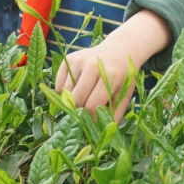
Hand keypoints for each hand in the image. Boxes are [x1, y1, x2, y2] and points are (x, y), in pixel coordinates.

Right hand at [54, 10, 172, 114]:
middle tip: (85, 112)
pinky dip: (64, 92)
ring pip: (65, 93)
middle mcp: (93, 65)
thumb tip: (97, 132)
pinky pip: (59, 85)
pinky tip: (77, 88)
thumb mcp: (124, 95)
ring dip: (72, 101)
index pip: (91, 105)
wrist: (120, 50)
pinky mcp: (69, 59)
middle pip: (76, 99)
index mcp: (110, 75)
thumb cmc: (123, 77)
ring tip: (85, 97)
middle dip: (79, 110)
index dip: (89, 118)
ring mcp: (79, 60)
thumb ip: (113, 114)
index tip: (90, 122)